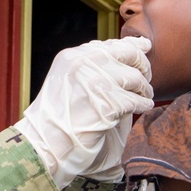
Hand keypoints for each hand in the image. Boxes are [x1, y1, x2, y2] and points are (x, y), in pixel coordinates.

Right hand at [14, 37, 153, 187]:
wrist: (44, 146)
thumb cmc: (59, 119)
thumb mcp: (71, 82)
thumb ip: (95, 67)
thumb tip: (132, 49)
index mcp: (72, 57)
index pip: (111, 44)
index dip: (133, 45)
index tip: (146, 47)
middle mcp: (82, 64)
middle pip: (128, 55)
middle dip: (143, 66)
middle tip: (146, 80)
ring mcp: (94, 84)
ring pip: (134, 78)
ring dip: (144, 89)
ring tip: (144, 97)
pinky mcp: (105, 105)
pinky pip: (135, 100)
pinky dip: (142, 105)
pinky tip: (142, 108)